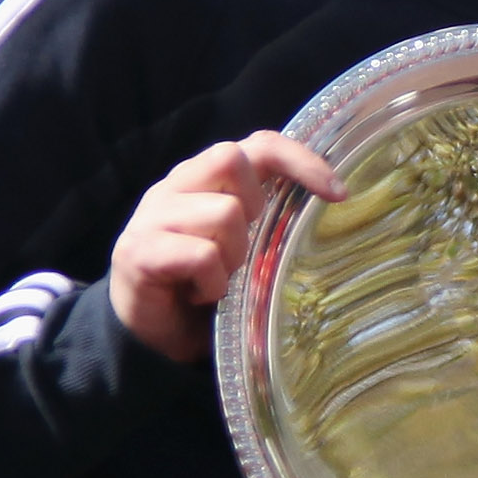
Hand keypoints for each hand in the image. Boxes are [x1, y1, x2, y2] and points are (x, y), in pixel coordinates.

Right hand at [107, 131, 342, 360]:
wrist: (151, 333)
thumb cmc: (206, 282)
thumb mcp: (244, 243)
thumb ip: (267, 215)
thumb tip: (333, 202)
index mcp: (204, 178)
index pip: (257, 144)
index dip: (299, 159)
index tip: (338, 193)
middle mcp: (174, 186)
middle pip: (231, 160)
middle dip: (254, 206)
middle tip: (245, 247)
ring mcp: (152, 217)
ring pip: (223, 213)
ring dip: (234, 256)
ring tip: (220, 279)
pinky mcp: (138, 252)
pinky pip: (201, 256)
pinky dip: (212, 283)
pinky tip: (202, 294)